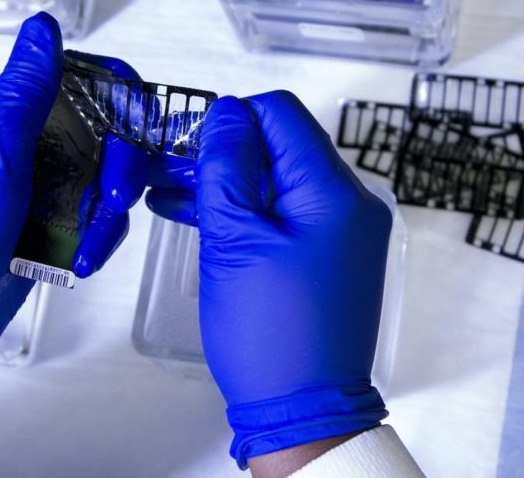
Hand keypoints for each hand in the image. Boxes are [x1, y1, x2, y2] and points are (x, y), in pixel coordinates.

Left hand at [0, 13, 144, 454]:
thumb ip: (25, 93)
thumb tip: (43, 25)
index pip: (73, 78)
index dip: (116, 94)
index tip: (142, 123)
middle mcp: (22, 145)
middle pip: (101, 131)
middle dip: (119, 165)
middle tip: (117, 199)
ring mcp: (36, 189)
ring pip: (104, 179)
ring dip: (109, 213)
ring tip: (91, 249)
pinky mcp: (48, 228)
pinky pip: (94, 219)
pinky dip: (97, 239)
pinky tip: (83, 263)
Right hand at [191, 91, 392, 467]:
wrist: (305, 410)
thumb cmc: (271, 335)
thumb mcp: (234, 241)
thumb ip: (228, 167)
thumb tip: (228, 112)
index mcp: (334, 191)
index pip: (281, 114)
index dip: (230, 119)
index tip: (189, 144)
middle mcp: (352, 202)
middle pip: (283, 145)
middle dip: (226, 152)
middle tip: (172, 171)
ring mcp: (347, 229)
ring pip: (281, 179)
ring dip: (231, 183)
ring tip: (175, 196)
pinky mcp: (335, 254)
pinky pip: (290, 213)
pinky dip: (251, 212)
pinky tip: (203, 219)